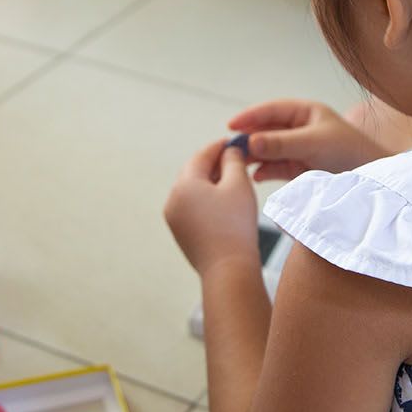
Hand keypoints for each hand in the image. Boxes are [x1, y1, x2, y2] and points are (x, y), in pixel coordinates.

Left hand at [165, 140, 258, 275]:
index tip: (235, 142)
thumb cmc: (236, 225)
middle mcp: (173, 200)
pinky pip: (192, 208)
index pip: (201, 156)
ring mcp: (174, 218)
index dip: (220, 146)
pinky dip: (207, 200)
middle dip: (214, 164)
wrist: (228, 269)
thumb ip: (233, 161)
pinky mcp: (181, 233)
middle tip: (236, 160)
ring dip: (210, 183)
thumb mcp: (239, 185)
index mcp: (184, 185)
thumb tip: (229, 151)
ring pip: (192, 191)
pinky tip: (224, 203)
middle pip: (193, 172)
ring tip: (233, 181)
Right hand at [228, 100, 389, 181]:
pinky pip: (276, 168)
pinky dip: (265, 171)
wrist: (372, 181)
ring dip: (254, 156)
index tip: (231, 126)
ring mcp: (299, 150)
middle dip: (249, 138)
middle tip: (231, 148)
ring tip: (238, 164)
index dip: (251, 116)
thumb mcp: (314, 143)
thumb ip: (281, 143)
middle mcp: (300, 129)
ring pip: (269, 150)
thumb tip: (250, 141)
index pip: (272, 110)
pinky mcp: (300, 170)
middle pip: (267, 130)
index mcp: (306, 113)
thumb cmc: (349, 152)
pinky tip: (256, 176)